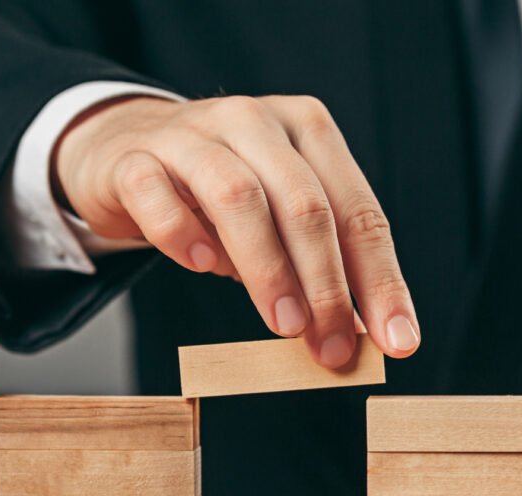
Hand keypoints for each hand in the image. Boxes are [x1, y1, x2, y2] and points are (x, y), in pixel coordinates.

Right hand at [54, 95, 419, 367]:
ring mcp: (191, 135)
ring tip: (285, 325)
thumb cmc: (218, 192)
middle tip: (333, 347)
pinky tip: (201, 265)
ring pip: (240, 197)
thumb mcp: (277, 215)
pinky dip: (182, 233)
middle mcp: (255, 122)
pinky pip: (157, 193)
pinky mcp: (134, 158)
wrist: (124, 149)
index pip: (359, 212)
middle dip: (327, 285)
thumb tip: (355, 333)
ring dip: (269, 269)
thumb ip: (315, 262)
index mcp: (308, 131)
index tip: (398, 340)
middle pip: (306, 206)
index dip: (382, 281)